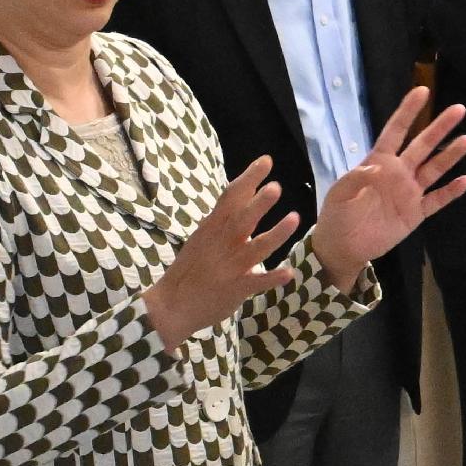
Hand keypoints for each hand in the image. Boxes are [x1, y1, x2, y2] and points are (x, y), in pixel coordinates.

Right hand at [146, 158, 299, 345]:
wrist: (171, 305)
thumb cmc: (190, 269)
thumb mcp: (203, 237)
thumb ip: (224, 218)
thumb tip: (245, 193)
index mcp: (213, 228)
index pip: (231, 196)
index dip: (249, 178)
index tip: (266, 160)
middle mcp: (222, 243)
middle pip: (242, 219)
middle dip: (259, 203)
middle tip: (276, 187)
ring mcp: (229, 266)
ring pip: (256, 248)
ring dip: (276, 234)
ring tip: (295, 219)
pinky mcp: (235, 289)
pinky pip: (257, 282)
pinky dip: (273, 277)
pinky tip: (290, 273)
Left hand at [305, 90, 465, 283]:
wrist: (343, 247)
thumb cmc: (337, 215)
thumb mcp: (340, 193)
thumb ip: (356, 178)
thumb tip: (376, 168)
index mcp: (377, 162)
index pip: (395, 131)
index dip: (408, 112)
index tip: (423, 92)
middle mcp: (398, 172)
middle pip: (422, 145)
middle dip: (440, 127)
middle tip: (459, 109)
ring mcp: (409, 192)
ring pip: (434, 169)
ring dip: (450, 155)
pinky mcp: (416, 213)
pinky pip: (437, 200)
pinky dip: (452, 192)